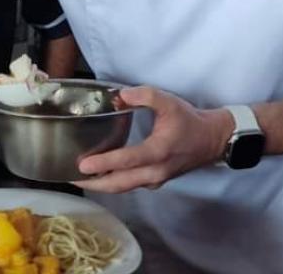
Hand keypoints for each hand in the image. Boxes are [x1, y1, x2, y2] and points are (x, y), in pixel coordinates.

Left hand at [73, 87, 231, 192]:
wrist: (212, 140)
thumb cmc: (189, 121)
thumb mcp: (169, 102)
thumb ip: (145, 95)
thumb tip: (120, 95)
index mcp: (158, 152)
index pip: (126, 161)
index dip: (103, 163)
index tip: (82, 165)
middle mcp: (155, 172)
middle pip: (119, 184)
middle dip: (93, 182)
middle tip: (70, 177)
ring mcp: (155, 180)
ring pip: (123, 187)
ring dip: (101, 184)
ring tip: (79, 177)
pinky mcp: (155, 181)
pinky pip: (130, 185)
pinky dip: (113, 183)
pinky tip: (101, 174)